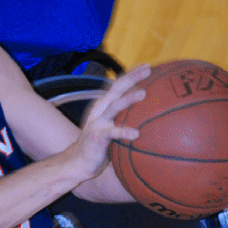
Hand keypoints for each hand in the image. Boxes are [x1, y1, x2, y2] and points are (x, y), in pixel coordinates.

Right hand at [73, 64, 150, 180]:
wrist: (78, 161)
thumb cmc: (99, 145)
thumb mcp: (112, 127)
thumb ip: (124, 119)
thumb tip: (148, 118)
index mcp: (104, 105)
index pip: (118, 85)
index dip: (131, 74)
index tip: (146, 66)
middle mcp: (100, 110)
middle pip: (116, 88)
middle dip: (132, 77)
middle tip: (148, 70)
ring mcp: (97, 122)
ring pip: (114, 106)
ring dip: (128, 99)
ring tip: (143, 94)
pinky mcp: (97, 137)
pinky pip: (112, 133)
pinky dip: (123, 132)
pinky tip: (136, 134)